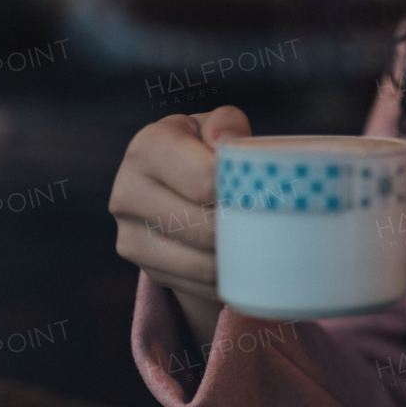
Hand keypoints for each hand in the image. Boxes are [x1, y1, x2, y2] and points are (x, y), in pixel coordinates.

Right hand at [109, 106, 251, 347]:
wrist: (171, 181)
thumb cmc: (203, 149)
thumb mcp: (215, 128)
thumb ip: (226, 123)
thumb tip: (227, 140)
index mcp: (148, 147)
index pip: (206, 180)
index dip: (243, 191)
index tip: (268, 195)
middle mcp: (127, 190)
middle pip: (204, 227)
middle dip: (245, 231)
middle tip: (278, 230)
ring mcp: (127, 231)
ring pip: (200, 262)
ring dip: (238, 262)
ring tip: (265, 251)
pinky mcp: (139, 261)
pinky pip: (192, 282)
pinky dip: (224, 281)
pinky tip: (243, 268)